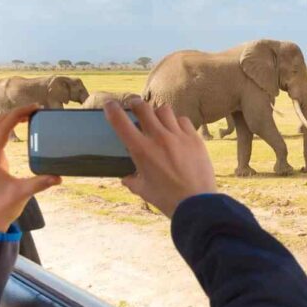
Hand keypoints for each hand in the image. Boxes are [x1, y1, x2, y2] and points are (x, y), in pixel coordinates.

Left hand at [0, 104, 60, 230]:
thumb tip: (59, 176)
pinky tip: (22, 127)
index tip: (36, 108)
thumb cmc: (1, 207)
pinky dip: (9, 127)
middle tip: (36, 110)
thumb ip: (40, 183)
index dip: (19, 114)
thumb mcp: (22, 194)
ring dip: (10, 118)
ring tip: (30, 115)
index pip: (3, 126)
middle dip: (16, 112)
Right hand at [105, 99, 216, 217]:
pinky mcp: (194, 138)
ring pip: (164, 110)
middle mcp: (158, 138)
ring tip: (158, 120)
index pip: (120, 122)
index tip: (110, 105)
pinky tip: (177, 131)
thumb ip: (132, 181)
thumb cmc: (167, 199)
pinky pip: (183, 120)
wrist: (196, 203)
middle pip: (143, 107)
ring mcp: (178, 136)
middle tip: (134, 106)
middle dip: (136, 104)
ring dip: (157, 113)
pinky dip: (177, 123)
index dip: (112, 109)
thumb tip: (126, 178)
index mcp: (141, 150)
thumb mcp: (143, 190)